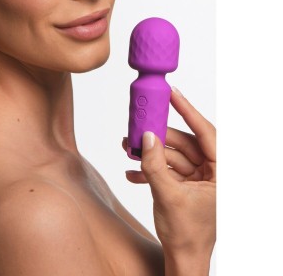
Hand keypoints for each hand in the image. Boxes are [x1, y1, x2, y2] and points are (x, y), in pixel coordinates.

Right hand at [123, 87, 215, 258]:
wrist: (183, 258)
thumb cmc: (187, 234)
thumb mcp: (168, 196)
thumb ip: (155, 165)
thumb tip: (146, 137)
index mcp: (222, 174)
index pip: (206, 133)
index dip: (188, 111)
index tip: (173, 94)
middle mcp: (212, 171)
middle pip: (183, 143)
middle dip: (158, 138)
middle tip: (139, 126)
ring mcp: (198, 177)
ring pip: (172, 154)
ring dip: (150, 153)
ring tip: (129, 149)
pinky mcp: (185, 182)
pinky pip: (167, 167)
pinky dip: (150, 169)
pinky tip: (132, 173)